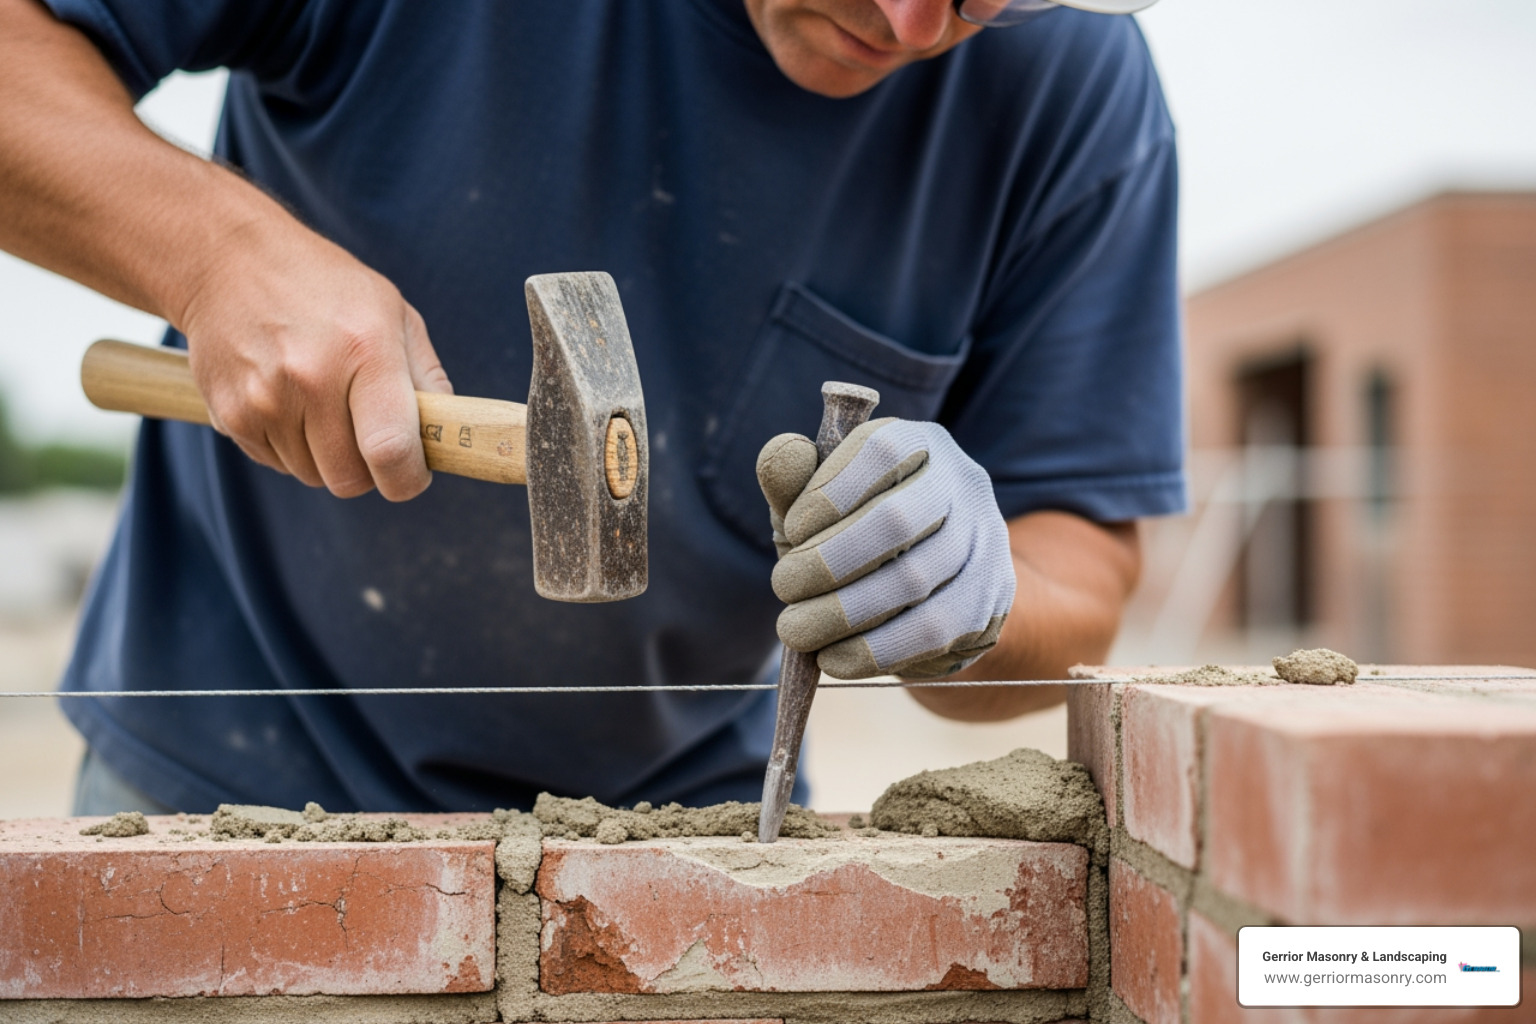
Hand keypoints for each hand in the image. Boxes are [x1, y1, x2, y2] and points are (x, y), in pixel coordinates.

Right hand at [177, 221, 450, 500]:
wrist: (227, 259)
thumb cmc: (325, 286)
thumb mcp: (392, 312)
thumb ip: (427, 376)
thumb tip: (448, 433)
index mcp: (366, 349)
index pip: (391, 451)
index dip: (408, 479)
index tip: (413, 474)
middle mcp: (312, 377)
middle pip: (350, 479)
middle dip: (367, 469)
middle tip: (366, 432)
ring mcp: (264, 398)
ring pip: (312, 476)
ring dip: (325, 456)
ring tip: (321, 403)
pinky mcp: (229, 413)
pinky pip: (275, 464)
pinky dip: (289, 447)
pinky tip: (287, 400)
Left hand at [756, 418, 1015, 678]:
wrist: (931, 591)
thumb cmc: (856, 535)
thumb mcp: (819, 505)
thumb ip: (793, 481)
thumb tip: (782, 452)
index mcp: (920, 443)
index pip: (882, 450)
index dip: (829, 491)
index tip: (790, 530)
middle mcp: (963, 484)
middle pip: (897, 520)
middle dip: (827, 561)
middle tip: (782, 587)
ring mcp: (985, 542)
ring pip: (915, 580)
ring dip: (843, 612)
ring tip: (795, 630)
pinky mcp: (989, 599)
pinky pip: (932, 630)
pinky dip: (873, 650)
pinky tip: (833, 658)